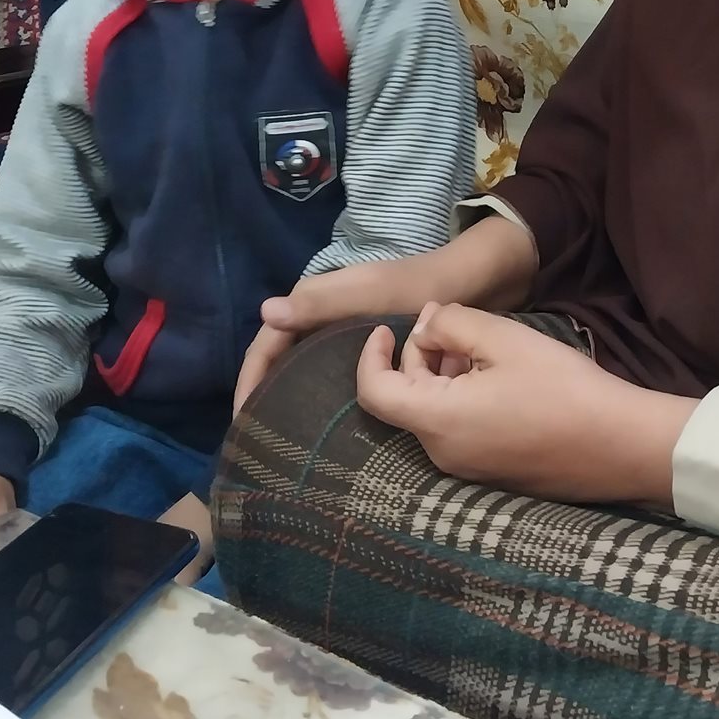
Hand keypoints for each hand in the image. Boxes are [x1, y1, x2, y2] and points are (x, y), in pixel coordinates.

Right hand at [234, 216, 538, 414]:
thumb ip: (320, 303)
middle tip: (258, 438)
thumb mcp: (370, 294)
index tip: (242, 420)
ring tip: (288, 437)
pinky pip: (335, 369)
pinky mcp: (370, 340)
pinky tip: (332, 421)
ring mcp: (348, 327)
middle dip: (265, 391)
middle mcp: (326, 311)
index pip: (268, 340)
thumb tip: (266, 312)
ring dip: (293, 393)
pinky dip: (324, 391)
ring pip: (307, 363)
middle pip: (282, 354)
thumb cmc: (422, 286)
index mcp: (318, 297)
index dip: (251, 379)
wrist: (475, 280)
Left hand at [356, 304, 696, 506]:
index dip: (371, 355)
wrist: (619, 444)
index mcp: (437, 421)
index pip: (375, 391)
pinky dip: (462, 397)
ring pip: (434, 412)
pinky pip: (459, 431)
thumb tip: (425, 324)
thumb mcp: (503, 339)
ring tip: (484, 346)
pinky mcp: (492, 474)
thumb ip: (452, 323)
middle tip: (455, 322)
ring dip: (444, 374)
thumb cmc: (560, 387)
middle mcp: (442, 453)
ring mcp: (468, 469)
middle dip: (420, 355)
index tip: (386, 327)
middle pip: (407, 398)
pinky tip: (500, 377)